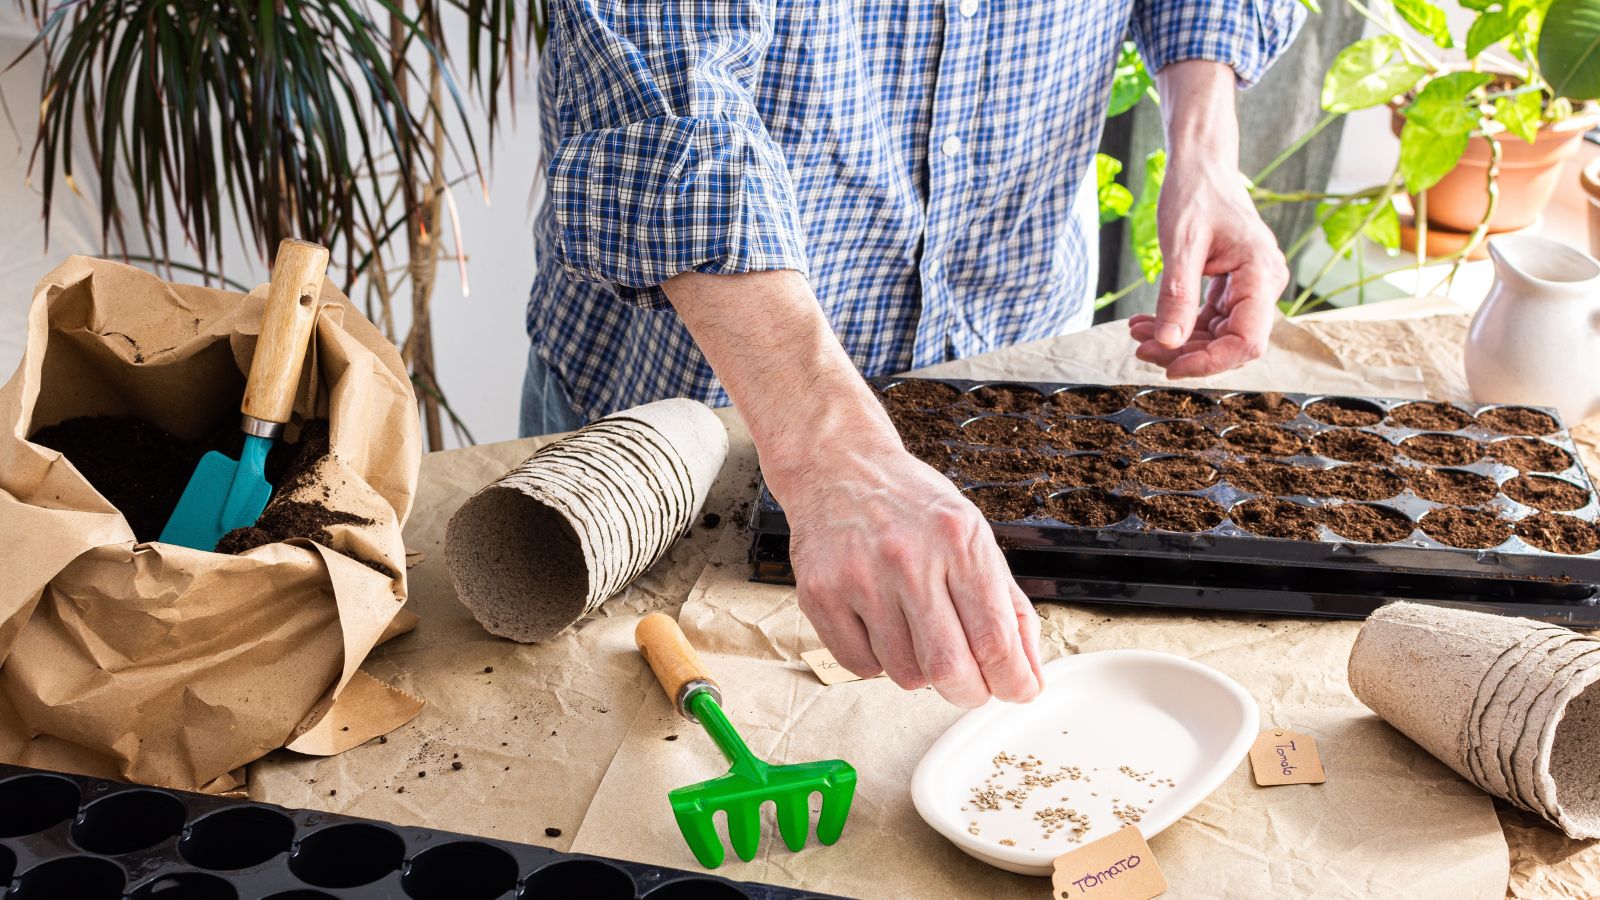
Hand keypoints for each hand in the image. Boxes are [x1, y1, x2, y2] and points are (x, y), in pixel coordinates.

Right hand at [782, 436, 1044, 707]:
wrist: (840, 467)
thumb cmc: (911, 505)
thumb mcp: (974, 536)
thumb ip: (1008, 606)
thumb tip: (1030, 675)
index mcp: (959, 541)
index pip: (995, 638)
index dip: (1013, 680)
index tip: (1017, 690)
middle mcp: (909, 558)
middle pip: (950, 668)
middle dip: (969, 692)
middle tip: (971, 686)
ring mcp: (860, 577)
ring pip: (905, 674)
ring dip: (920, 670)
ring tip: (914, 631)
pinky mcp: (820, 594)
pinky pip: (860, 666)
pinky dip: (878, 661)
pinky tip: (879, 625)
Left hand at [1127, 61, 1288, 377]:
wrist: (1200, 164)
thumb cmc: (1195, 192)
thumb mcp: (1180, 245)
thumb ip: (1177, 297)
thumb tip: (1168, 344)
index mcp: (1261, 273)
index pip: (1246, 340)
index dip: (1210, 362)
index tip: (1170, 367)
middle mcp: (1264, 284)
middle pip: (1232, 342)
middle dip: (1186, 351)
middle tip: (1142, 348)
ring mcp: (1250, 286)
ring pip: (1217, 334)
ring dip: (1177, 339)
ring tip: (1137, 332)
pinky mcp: (1233, 286)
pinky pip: (1209, 318)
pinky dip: (1178, 323)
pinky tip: (1147, 322)